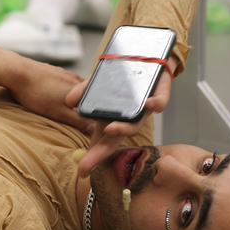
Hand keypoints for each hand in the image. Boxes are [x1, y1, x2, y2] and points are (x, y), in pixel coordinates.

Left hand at [7, 57, 95, 134]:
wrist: (16, 72)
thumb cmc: (36, 94)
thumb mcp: (58, 113)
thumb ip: (77, 121)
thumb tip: (94, 128)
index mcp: (78, 88)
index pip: (95, 97)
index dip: (94, 107)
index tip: (92, 116)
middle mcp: (73, 77)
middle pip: (85, 90)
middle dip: (84, 101)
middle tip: (81, 111)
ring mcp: (61, 72)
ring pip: (73, 84)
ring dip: (73, 93)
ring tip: (67, 103)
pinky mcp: (50, 69)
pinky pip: (61, 79)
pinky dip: (60, 86)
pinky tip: (52, 92)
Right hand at [65, 57, 177, 176]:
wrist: (146, 59)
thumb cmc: (120, 77)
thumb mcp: (95, 83)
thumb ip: (82, 91)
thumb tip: (69, 102)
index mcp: (111, 120)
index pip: (100, 143)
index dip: (91, 157)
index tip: (81, 170)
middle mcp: (127, 120)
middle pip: (114, 141)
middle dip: (100, 154)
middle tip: (87, 163)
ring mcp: (143, 110)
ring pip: (135, 126)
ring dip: (123, 129)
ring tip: (111, 129)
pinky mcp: (158, 97)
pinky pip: (159, 104)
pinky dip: (155, 105)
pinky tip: (149, 104)